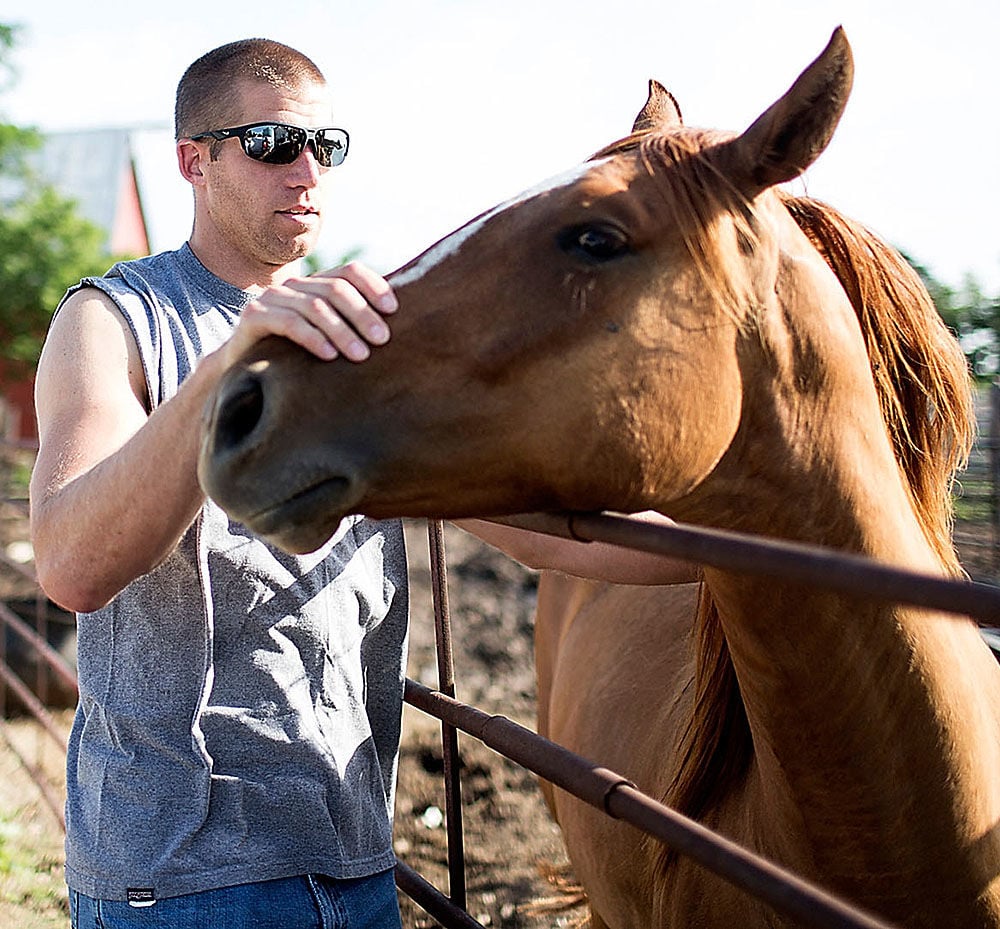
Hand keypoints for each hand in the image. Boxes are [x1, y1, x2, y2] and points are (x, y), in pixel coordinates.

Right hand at [222, 261, 398, 367]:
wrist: (243, 367)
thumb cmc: (294, 355)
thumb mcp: (326, 338)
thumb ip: (352, 327)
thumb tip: (395, 331)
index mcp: (316, 285)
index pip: (349, 272)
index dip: (373, 286)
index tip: (394, 309)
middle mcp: (295, 285)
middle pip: (335, 289)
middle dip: (362, 314)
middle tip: (382, 340)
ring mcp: (273, 298)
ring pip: (315, 307)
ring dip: (342, 331)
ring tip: (360, 355)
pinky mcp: (254, 315)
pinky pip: (289, 323)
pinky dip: (313, 338)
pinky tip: (329, 356)